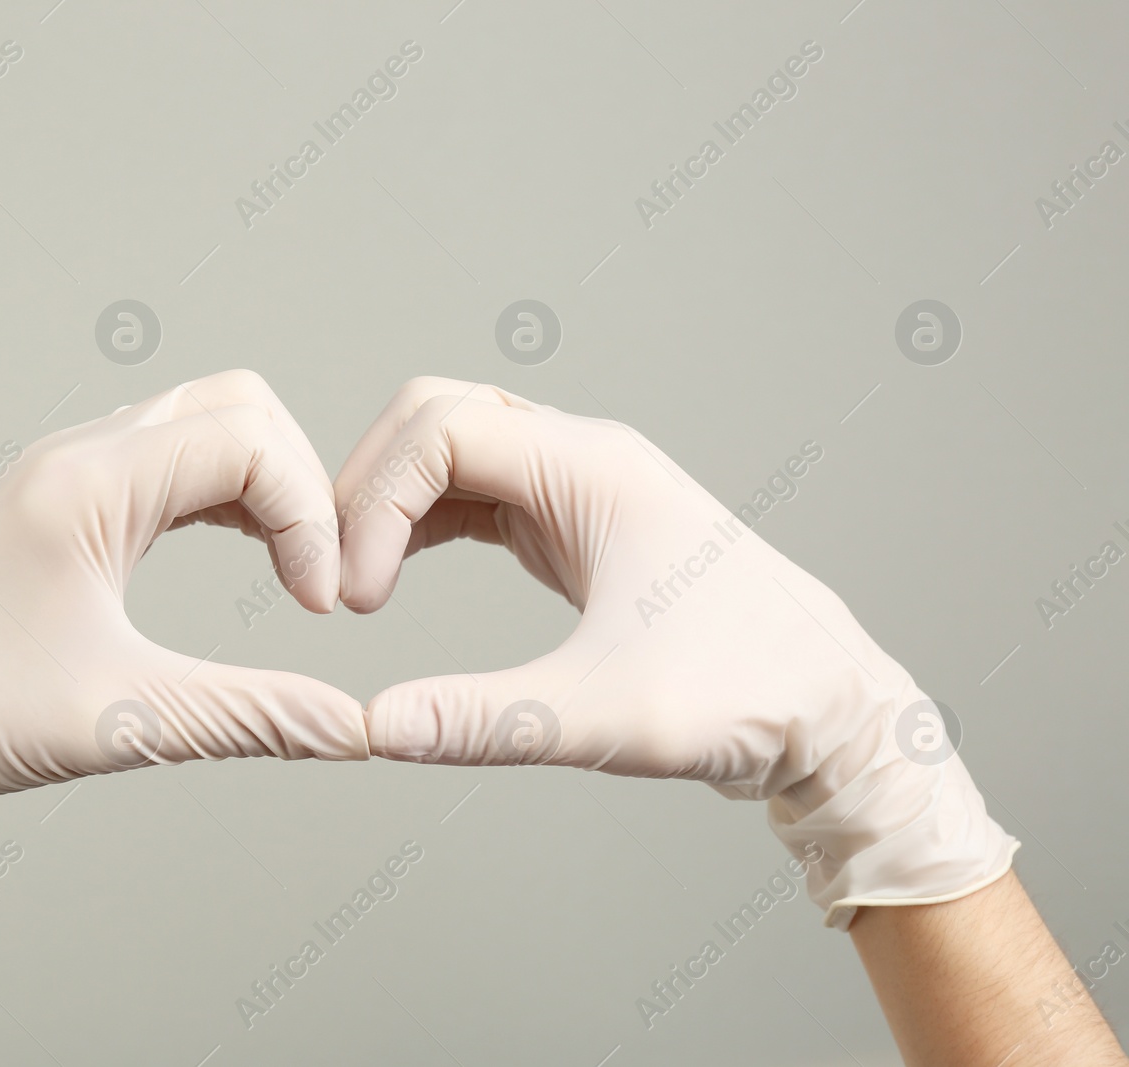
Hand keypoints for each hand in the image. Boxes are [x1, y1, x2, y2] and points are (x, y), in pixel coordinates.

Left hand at [0, 370, 366, 1016]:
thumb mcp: (124, 722)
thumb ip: (253, 717)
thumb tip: (354, 731)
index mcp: (86, 482)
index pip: (249, 440)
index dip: (309, 516)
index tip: (316, 606)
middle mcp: (76, 456)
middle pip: (236, 405)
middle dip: (298, 483)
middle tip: (314, 574)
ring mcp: (65, 472)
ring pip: (202, 423)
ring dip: (263, 483)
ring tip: (291, 567)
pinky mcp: (61, 503)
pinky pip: (168, 459)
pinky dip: (224, 493)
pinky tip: (243, 551)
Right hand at [335, 377, 1015, 924]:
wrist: (829, 707)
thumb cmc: (747, 695)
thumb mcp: (607, 716)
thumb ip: (487, 721)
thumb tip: (378, 729)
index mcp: (594, 468)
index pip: (441, 431)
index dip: (375, 503)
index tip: (359, 598)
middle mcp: (584, 457)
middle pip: (437, 414)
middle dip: (370, 483)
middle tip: (340, 574)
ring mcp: (580, 485)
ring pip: (453, 447)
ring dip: (393, 499)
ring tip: (359, 581)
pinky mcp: (576, 523)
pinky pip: (478, 491)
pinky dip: (423, 520)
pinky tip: (396, 572)